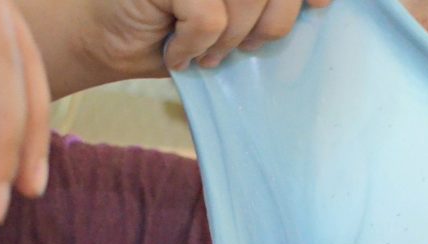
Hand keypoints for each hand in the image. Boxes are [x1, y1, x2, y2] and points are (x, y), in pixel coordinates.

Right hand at [72, 0, 333, 81]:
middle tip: (245, 49)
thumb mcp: (236, 11)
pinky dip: (195, 46)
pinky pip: (208, 19)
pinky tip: (176, 52)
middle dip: (271, 23)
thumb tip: (321, 0)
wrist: (106, 38)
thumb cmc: (177, 25)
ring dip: (230, 40)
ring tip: (207, 54)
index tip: (318, 6)